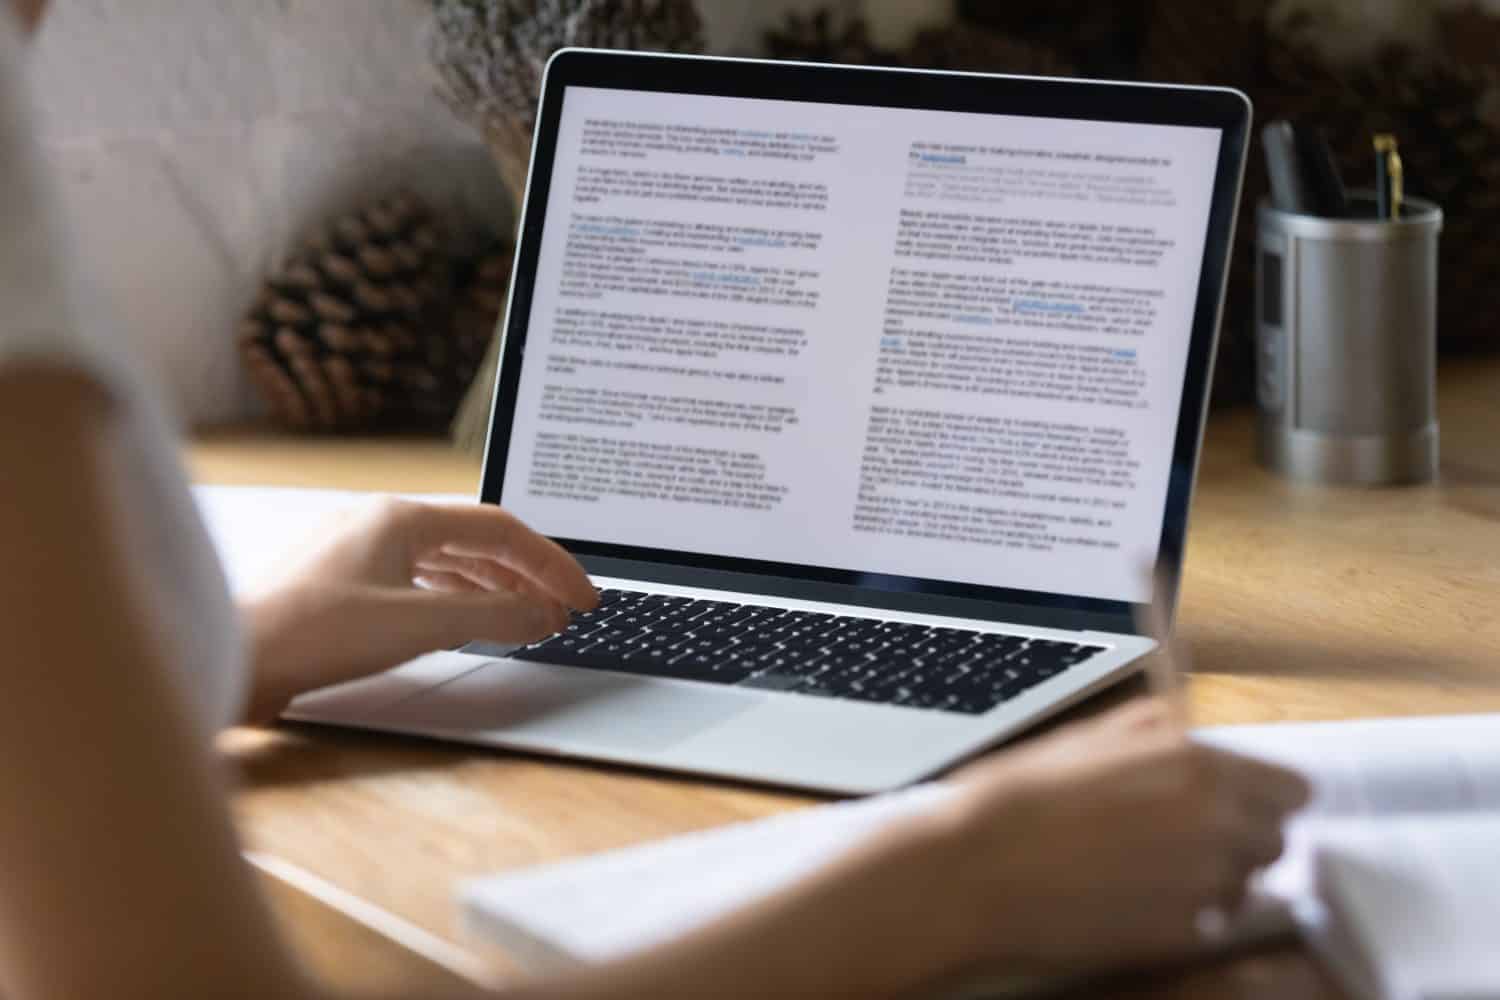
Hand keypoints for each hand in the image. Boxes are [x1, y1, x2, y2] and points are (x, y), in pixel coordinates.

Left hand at [240, 499, 596, 722]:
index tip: (582, 596)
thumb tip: (544, 614)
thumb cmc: (309, 634)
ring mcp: (355, 553)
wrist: (226, 660)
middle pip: (474, 542)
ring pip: (445, 563)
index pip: (500, 529)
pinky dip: (455, 600)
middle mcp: (378, 524)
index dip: (550, 564)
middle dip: (526, 577)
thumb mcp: (419, 625)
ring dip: (493, 589)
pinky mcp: (338, 587)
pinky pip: (416, 582)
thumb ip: (492, 616)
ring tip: (528, 620)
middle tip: (563, 611)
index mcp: (400, 517)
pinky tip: (468, 622)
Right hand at [933, 699, 1309, 974]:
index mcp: (1196, 766)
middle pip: (1275, 840)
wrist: (977, 872)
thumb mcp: (1086, 739)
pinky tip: (1131, 896)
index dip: (1266, 795)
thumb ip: (1150, 731)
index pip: (1292, 789)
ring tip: (1147, 865)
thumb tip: (1176, 726)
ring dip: (1211, 875)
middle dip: (1239, 836)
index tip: (1244, 801)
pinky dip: (1183, 913)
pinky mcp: (1181, 936)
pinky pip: (1208, 924)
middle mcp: (1215, 825)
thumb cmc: (1018, 800)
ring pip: (1243, 884)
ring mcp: (1202, 887)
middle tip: (1183, 833)